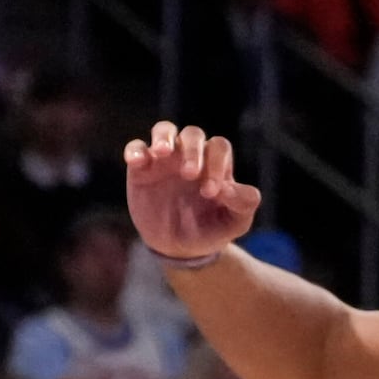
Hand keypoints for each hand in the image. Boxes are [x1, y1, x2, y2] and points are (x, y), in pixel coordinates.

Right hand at [120, 123, 261, 260]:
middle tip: (190, 174)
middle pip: (193, 134)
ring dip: (164, 136)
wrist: (181, 248)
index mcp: (216, 163)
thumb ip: (243, 204)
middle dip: (192, 151)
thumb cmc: (211, 229)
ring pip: (164, 130)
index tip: (210, 192)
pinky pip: (136, 147)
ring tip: (162, 152)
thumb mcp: (234, 222)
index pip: (218, 148)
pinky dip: (135, 150)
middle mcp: (191, 155)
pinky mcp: (141, 168)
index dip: (217, 164)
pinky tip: (137, 162)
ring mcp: (165, 159)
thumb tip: (235, 188)